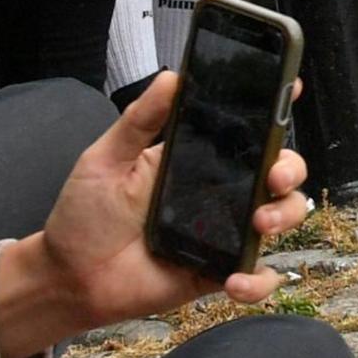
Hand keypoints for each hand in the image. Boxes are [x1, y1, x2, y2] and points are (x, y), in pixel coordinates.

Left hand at [0, 74, 315, 356]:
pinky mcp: (219, 272)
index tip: (290, 88)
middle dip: (290, 167)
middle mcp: (222, 192)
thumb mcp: (106, 159)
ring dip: (285, 216)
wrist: (68, 278)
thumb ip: (139, 121)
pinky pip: (257, 276)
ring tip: (260, 224)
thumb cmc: (85, 215)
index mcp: (199, 159)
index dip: (276, 108)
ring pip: (282, 216)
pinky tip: (234, 281)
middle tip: (273, 176)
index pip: (248, 129)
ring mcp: (225, 232)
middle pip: (280, 171)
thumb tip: (172, 76)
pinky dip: (258, 281)